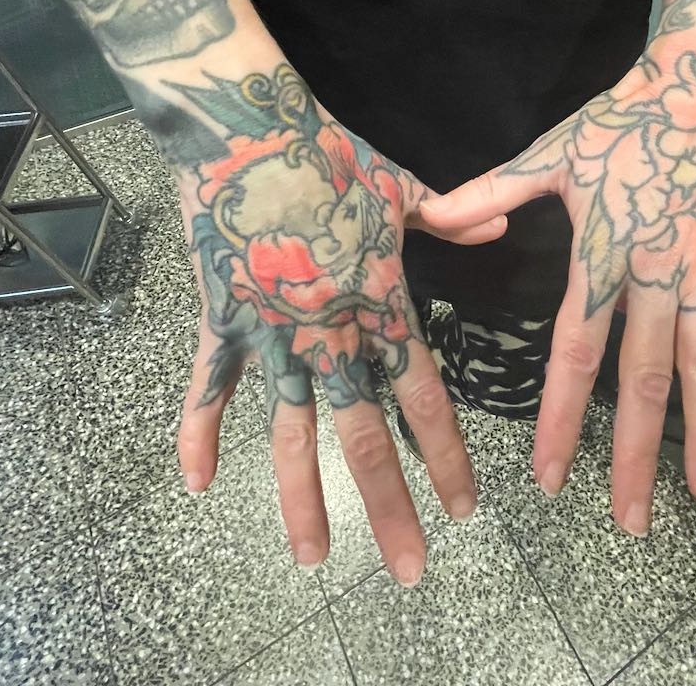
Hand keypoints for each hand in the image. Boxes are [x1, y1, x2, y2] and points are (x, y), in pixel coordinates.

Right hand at [173, 64, 504, 584]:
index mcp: (380, 301)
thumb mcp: (401, 185)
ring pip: (289, 430)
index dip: (447, 456)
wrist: (244, 127)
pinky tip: (198, 484)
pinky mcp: (221, 319)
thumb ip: (451, 218)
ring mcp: (271, 330)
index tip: (465, 508)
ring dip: (302, 497)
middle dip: (389, 506)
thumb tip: (497, 230)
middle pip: (364, 434)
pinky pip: (209, 387)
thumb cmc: (327, 151)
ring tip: (315, 556)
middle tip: (409, 568)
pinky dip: (198, 433)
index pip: (424, 396)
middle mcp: (330, 330)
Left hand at [422, 0, 695, 534]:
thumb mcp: (550, 153)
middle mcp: (658, 274)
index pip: (577, 349)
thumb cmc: (620, 121)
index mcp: (604, 254)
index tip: (548, 473)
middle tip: (627, 521)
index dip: (560, 414)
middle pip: (645, 378)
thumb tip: (431, 214)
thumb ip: (491, 191)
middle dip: (636, 454)